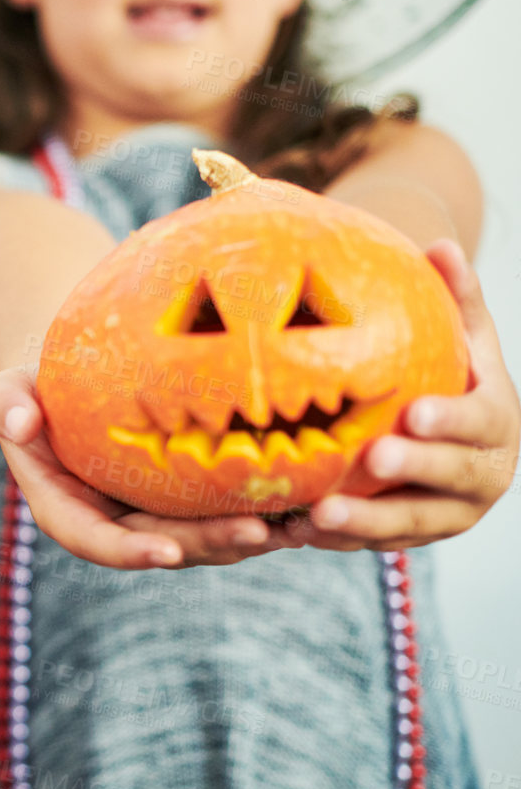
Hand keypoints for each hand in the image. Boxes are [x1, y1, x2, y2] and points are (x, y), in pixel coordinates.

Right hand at [0, 369, 280, 568]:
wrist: (75, 384)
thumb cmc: (38, 386)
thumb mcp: (8, 389)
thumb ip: (2, 404)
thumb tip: (18, 421)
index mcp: (69, 511)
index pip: (96, 542)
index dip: (131, 553)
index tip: (166, 552)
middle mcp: (118, 523)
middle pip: (167, 545)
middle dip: (212, 545)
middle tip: (259, 532)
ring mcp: (157, 515)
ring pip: (208, 537)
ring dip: (253, 536)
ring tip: (299, 522)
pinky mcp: (191, 500)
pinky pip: (230, 509)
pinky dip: (268, 508)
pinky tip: (310, 496)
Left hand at [284, 240, 518, 549]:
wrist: (451, 437)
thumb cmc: (453, 375)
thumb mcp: (464, 340)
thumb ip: (457, 300)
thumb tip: (441, 244)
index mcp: (497, 425)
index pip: (478, 423)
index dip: (449, 421)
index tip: (414, 413)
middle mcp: (482, 477)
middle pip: (448, 480)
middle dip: (411, 471)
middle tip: (368, 459)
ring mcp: (447, 515)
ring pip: (408, 525)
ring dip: (363, 523)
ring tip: (316, 516)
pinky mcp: (410, 539)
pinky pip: (372, 545)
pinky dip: (337, 540)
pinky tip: (292, 532)